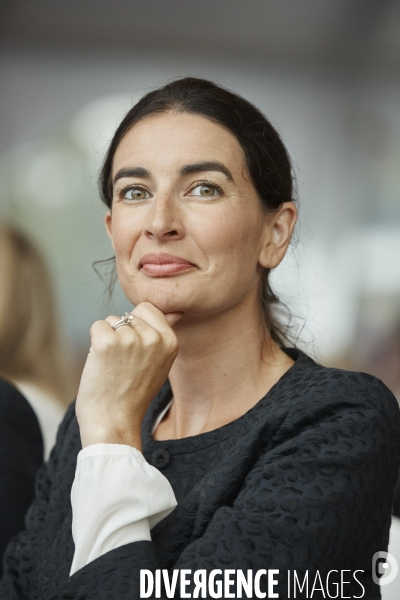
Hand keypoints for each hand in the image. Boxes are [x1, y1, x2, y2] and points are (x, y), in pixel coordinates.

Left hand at [75, 303, 182, 450]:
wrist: (114, 423)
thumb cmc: (134, 395)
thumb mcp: (160, 363)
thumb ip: (164, 335)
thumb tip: (176, 311)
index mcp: (170, 341)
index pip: (148, 309)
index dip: (137, 326)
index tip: (136, 353)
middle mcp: (154, 338)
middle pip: (128, 315)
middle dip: (122, 333)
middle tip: (124, 364)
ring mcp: (130, 339)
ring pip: (111, 321)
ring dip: (108, 339)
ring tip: (114, 367)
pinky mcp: (107, 343)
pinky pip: (97, 326)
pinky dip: (94, 343)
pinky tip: (102, 364)